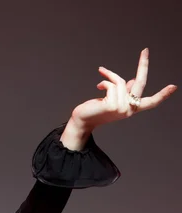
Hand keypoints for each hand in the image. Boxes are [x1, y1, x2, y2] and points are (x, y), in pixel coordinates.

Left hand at [61, 48, 176, 148]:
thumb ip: (124, 91)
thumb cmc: (96, 109)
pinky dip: (105, 81)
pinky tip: (98, 86)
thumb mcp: (113, 99)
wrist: (82, 119)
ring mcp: (122, 108)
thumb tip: (133, 80)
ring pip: (120, 82)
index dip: (162, 94)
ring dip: (110, 76)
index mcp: (132, 109)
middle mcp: (129, 110)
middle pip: (140, 83)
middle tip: (145, 51)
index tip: (173, 87)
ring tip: (101, 78)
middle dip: (143, 65)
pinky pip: (111, 84)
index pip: (151, 102)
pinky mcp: (112, 105)